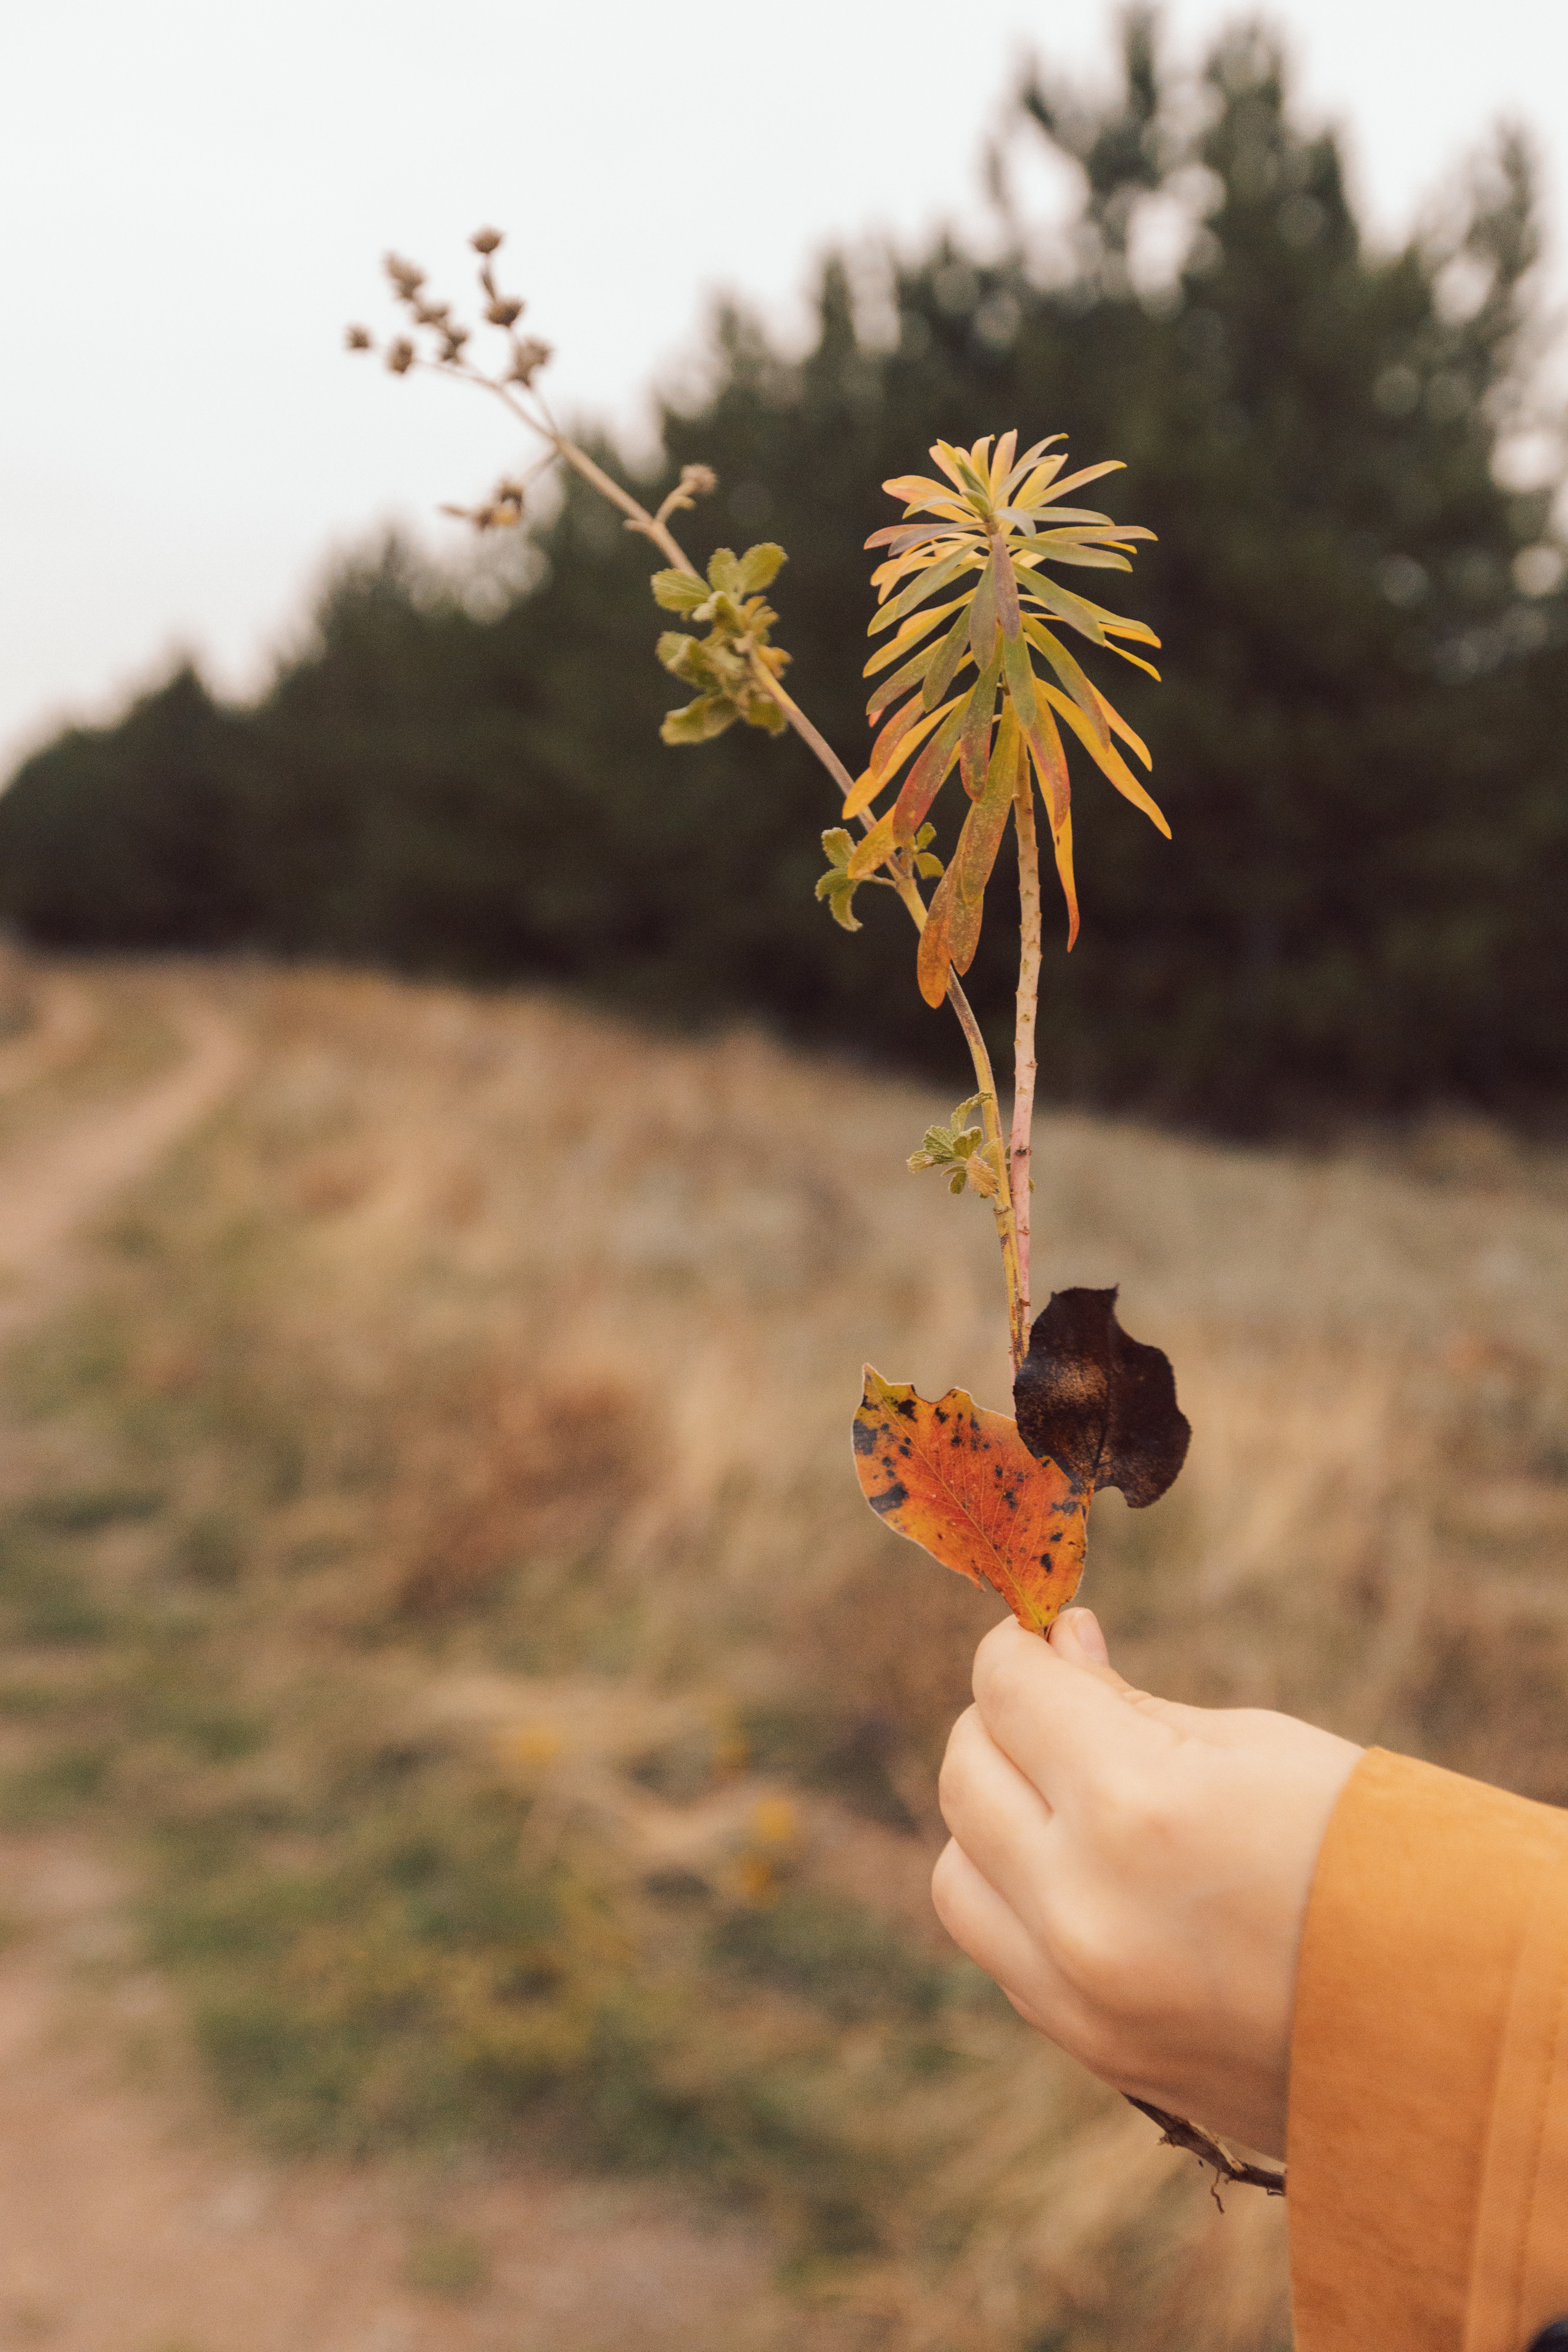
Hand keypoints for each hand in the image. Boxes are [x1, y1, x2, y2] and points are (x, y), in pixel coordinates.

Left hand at [932, 1608, 1361, 2158]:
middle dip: (1000, 1721)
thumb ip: (1130, 1703)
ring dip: (994, 1818)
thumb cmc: (1375, 1853)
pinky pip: (1004, 1954)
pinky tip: (1091, 1873)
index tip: (1045, 1636)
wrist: (1459, 2021)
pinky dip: (1021, 1899)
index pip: (1008, 1691)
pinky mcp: (1094, 2054)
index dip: (1019, 1648)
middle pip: (964, 1775)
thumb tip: (1056, 1648)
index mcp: (1135, 1807)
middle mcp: (1084, 1908)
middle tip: (1058, 1702)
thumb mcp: (1256, 1746)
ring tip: (1067, 1793)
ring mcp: (1081, 1996)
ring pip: (958, 1875)